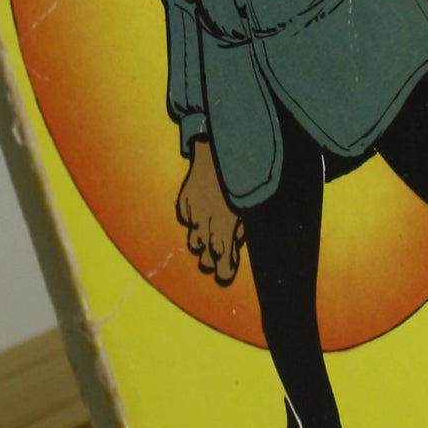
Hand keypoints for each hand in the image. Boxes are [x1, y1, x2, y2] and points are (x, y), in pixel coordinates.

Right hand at [177, 141, 244, 283]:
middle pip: (205, 254)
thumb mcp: (244, 206)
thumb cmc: (237, 180)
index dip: (224, 269)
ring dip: (201, 244)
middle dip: (211, 261)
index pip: (221, 255)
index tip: (225, 275)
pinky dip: (193, 221)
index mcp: (224, 223)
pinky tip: (200, 214)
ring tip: (207, 241)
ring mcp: (192, 212)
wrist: (217, 152)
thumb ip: (238, 227)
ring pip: (193, 241)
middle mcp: (205, 221)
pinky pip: (187, 220)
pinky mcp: (184, 203)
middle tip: (216, 262)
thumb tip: (234, 242)